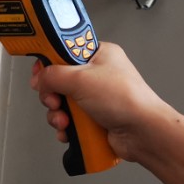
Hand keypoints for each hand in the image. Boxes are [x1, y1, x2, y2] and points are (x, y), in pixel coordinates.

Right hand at [29, 42, 172, 163]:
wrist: (142, 132)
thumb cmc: (126, 99)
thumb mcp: (82, 78)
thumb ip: (54, 75)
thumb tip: (40, 77)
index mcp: (99, 55)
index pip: (65, 51)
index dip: (50, 62)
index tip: (41, 71)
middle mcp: (97, 75)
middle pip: (59, 81)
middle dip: (53, 95)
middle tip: (56, 100)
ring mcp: (95, 98)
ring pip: (62, 103)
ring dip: (58, 115)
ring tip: (66, 120)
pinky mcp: (94, 118)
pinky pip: (70, 121)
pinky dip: (66, 128)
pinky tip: (70, 131)